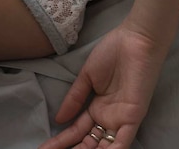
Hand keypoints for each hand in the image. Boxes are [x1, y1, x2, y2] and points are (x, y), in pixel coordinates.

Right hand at [39, 24, 168, 148]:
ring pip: (103, 147)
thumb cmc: (113, 52)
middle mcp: (108, 118)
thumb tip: (58, 120)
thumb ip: (74, 99)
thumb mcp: (87, 77)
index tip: (43, 147)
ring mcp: (120, 119)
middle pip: (88, 143)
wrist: (135, 40)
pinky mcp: (133, 118)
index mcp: (97, 108)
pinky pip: (122, 142)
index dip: (60, 140)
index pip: (76, 131)